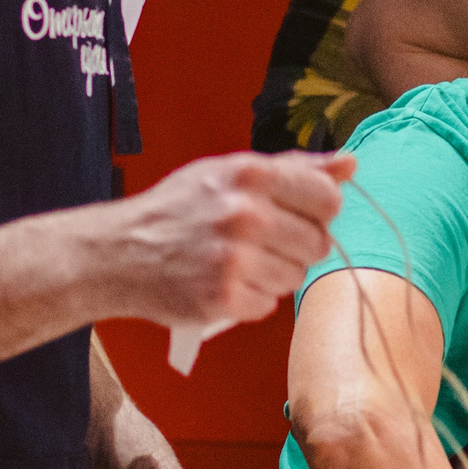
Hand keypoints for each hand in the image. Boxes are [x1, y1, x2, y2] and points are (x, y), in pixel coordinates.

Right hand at [97, 153, 352, 329]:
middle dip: (297, 247)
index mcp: (250, 174)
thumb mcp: (229, 173)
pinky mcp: (222, 298)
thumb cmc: (178, 210)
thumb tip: (350, 163)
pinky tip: (224, 284)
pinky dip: (250, 300)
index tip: (295, 216)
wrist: (118, 253)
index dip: (317, 211)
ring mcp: (233, 259)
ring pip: (294, 277)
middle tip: (262, 243)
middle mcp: (243, 214)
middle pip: (317, 242)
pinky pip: (267, 305)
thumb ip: (293, 168)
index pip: (327, 197)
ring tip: (237, 263)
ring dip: (273, 276)